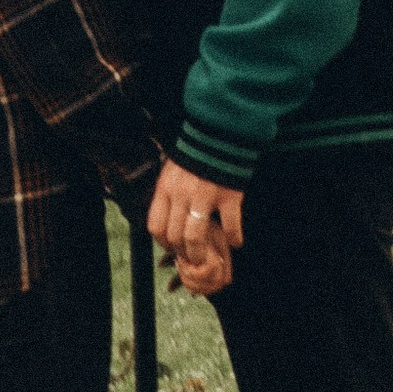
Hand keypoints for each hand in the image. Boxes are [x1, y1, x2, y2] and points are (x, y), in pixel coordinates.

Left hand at [147, 157, 243, 294]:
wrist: (219, 132)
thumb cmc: (194, 155)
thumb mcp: (172, 172)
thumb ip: (169, 194)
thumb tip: (167, 220)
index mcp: (165, 188)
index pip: (156, 226)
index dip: (163, 242)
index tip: (173, 247)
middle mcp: (181, 195)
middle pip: (175, 236)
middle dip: (183, 253)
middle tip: (192, 257)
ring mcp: (204, 196)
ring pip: (195, 238)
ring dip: (200, 253)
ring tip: (208, 259)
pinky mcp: (228, 196)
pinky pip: (230, 226)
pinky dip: (234, 238)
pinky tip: (236, 242)